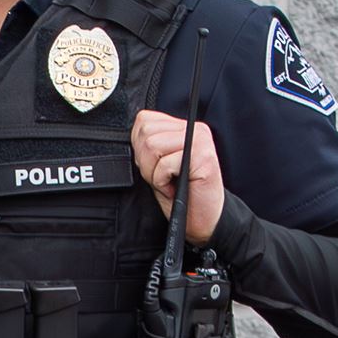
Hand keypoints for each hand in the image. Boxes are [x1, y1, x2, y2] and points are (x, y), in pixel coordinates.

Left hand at [131, 109, 225, 241]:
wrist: (200, 217)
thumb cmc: (177, 193)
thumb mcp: (155, 165)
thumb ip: (148, 144)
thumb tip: (134, 133)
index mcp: (182, 127)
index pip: (144, 120)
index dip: (139, 147)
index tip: (153, 165)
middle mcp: (194, 128)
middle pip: (146, 132)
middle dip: (145, 161)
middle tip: (161, 176)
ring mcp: (200, 140)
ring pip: (152, 146)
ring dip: (154, 172)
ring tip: (168, 181)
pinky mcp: (203, 156)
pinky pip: (165, 164)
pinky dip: (162, 182)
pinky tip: (174, 187)